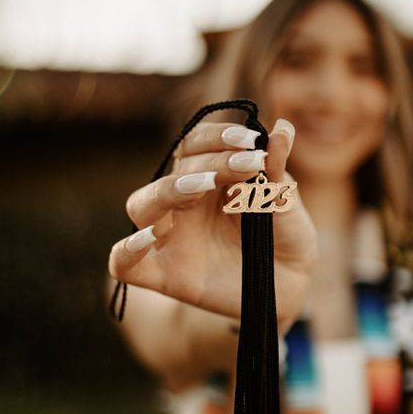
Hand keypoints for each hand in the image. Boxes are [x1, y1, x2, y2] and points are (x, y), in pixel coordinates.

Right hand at [108, 119, 316, 324]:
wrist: (289, 284)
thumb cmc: (284, 235)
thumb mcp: (285, 201)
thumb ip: (277, 169)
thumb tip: (283, 129)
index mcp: (208, 175)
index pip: (195, 143)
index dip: (218, 136)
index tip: (250, 141)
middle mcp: (182, 201)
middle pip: (173, 169)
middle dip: (210, 162)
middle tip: (248, 165)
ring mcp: (169, 237)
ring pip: (140, 205)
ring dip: (167, 191)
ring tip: (202, 189)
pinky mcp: (163, 275)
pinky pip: (124, 264)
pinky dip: (126, 250)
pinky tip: (150, 237)